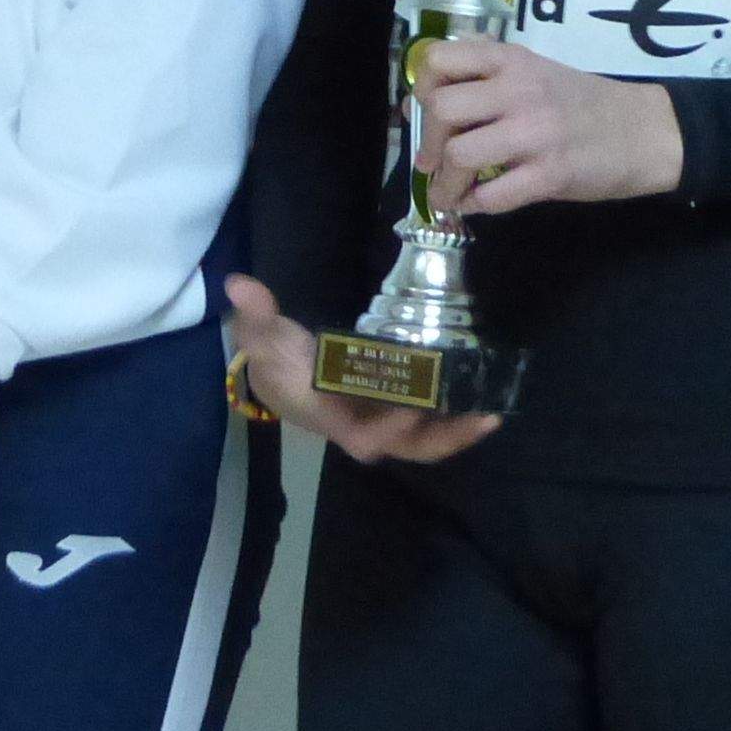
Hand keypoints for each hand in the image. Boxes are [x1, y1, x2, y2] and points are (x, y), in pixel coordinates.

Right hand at [221, 275, 502, 467]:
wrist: (276, 377)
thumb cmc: (273, 360)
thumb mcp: (260, 336)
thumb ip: (255, 314)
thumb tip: (240, 283)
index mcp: (327, 415)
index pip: (360, 435)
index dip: (386, 428)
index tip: (412, 407)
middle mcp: (356, 425)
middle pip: (403, 447)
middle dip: (440, 439)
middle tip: (479, 420)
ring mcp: (376, 421)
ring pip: (419, 441)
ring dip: (454, 433)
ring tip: (490, 417)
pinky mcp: (389, 410)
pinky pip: (423, 425)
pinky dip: (449, 420)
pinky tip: (480, 406)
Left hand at [415, 39, 683, 214]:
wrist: (644, 131)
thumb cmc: (583, 102)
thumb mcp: (535, 69)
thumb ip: (487, 74)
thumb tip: (424, 95)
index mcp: (511, 61)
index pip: (440, 60)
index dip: (422, 89)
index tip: (425, 113)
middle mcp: (519, 90)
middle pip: (442, 110)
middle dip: (428, 143)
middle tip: (433, 162)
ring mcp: (535, 134)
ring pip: (460, 155)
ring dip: (445, 183)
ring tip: (450, 192)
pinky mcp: (550, 175)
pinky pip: (492, 196)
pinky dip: (475, 205)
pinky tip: (478, 203)